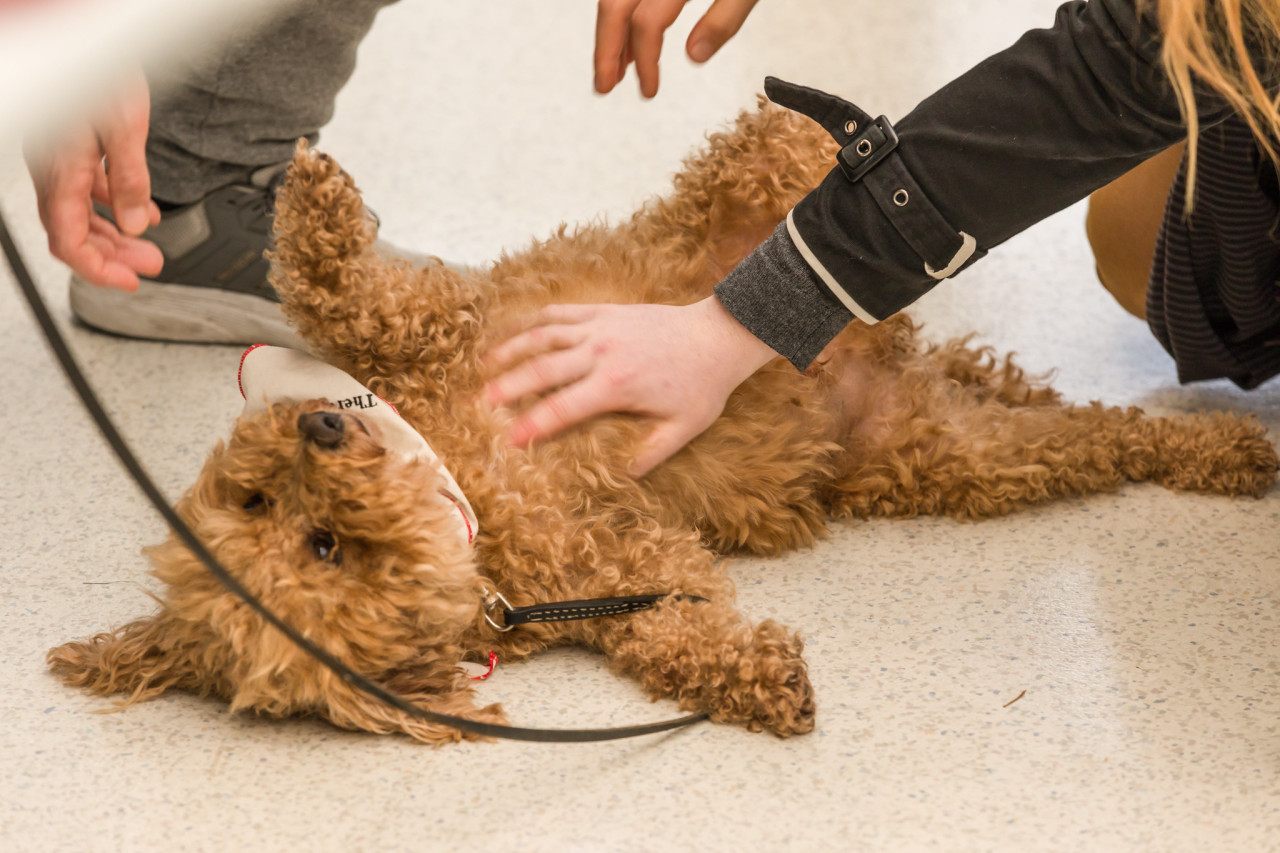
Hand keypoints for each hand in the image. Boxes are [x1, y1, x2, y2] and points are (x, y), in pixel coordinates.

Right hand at [25, 71, 161, 290]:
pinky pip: (89, 186)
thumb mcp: (124, 128)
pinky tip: (140, 210)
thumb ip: (129, 179)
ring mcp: (60, 158)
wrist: (78, 34)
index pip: (68, 240)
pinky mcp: (71, 146)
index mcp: (60, 171)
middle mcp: (53, 169)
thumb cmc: (95, 72)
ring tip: (149, 247)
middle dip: (112, 255)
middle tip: (148, 267)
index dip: (96, 269)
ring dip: (115, 232)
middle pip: (75, 230)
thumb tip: (137, 223)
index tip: (128, 282)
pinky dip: (114, 203)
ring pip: (82, 210)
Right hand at [485, 295, 777, 474]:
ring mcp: (600, 327)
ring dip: (509, 351)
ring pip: (542, 336)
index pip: (561, 409)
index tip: (507, 442)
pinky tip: (512, 331)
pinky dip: (531, 321)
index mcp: (616, 386)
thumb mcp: (683, 429)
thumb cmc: (702, 387)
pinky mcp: (603, 311)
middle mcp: (601, 353)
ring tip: (482, 368)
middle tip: (478, 405)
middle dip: (506, 388)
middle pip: (541, 370)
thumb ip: (650, 454)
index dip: (531, 426)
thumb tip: (623, 479)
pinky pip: (559, 314)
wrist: (717, 336)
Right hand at [594, 0, 761, 96]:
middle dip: (606, 48)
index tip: (649, 90)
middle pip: (614, 3)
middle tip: (604, 87)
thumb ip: (725, 18)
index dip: (645, 61)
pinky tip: (631, 29)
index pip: (647, 22)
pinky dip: (626, 6)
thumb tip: (695, 56)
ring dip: (613, 28)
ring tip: (617, 65)